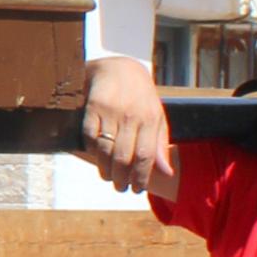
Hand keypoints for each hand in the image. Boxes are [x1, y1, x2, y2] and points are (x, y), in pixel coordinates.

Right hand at [76, 54, 171, 195]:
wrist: (119, 67)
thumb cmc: (141, 96)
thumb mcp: (157, 117)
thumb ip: (160, 145)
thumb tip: (167, 173)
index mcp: (150, 119)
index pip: (146, 156)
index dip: (141, 177)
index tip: (137, 190)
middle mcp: (131, 116)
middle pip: (124, 157)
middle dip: (122, 179)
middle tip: (120, 188)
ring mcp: (111, 111)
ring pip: (105, 150)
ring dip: (105, 170)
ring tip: (108, 177)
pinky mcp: (92, 107)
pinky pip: (89, 136)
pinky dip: (91, 151)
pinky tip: (95, 156)